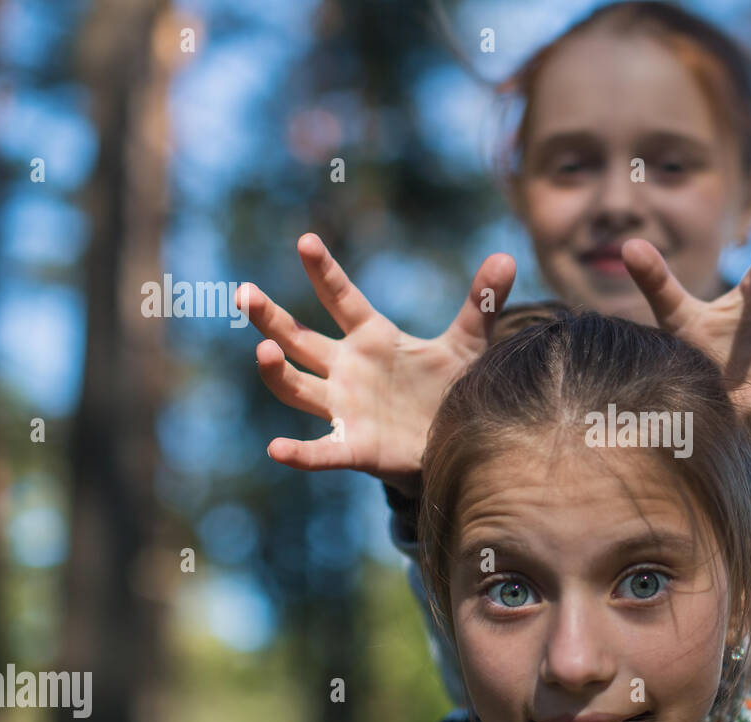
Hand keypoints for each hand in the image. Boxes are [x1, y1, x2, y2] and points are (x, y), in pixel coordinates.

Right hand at [237, 234, 515, 495]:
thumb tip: (507, 257)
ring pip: (296, 387)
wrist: (452, 443)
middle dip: (271, 318)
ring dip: (277, 372)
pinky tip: (276, 449)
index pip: (342, 299)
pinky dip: (299, 452)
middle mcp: (348, 369)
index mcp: (371, 339)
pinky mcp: (354, 446)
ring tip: (263, 352)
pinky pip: (320, 451)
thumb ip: (481, 303)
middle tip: (244, 293)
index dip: (325, 271)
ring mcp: (345, 408)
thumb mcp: (468, 344)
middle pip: (299, 339)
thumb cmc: (448, 389)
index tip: (307, 241)